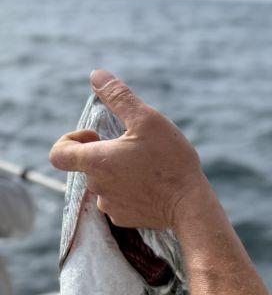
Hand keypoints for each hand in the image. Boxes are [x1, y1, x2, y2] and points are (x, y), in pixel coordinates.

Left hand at [49, 70, 211, 231]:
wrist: (190, 206)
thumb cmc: (170, 161)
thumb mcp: (147, 120)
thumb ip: (119, 97)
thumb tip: (97, 75)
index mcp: (95, 161)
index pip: (59, 153)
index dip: (71, 140)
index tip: (94, 137)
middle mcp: (96, 186)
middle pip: (88, 165)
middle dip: (107, 153)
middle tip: (137, 148)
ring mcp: (110, 206)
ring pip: (105, 183)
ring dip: (119, 172)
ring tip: (147, 167)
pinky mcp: (125, 218)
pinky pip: (119, 201)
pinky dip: (130, 191)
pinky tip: (151, 185)